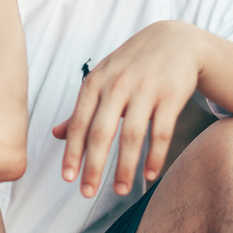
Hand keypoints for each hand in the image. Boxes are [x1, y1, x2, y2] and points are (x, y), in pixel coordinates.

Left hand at [54, 21, 206, 197]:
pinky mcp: (171, 95)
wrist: (176, 39)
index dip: (72, 153)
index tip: (67, 179)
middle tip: (86, 193)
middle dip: (92, 166)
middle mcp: (117, 85)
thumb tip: (56, 134)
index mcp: (96, 82)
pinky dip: (155, 156)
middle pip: (101, 132)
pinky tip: (149, 175)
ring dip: (125, 167)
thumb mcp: (103, 79)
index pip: (79, 124)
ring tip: (120, 190)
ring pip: (131, 136)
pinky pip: (161, 132)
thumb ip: (82, 108)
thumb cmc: (133, 64)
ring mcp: (145, 89)